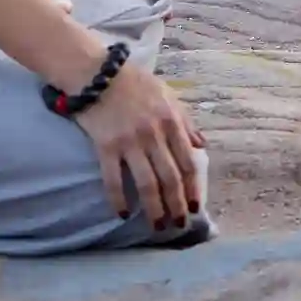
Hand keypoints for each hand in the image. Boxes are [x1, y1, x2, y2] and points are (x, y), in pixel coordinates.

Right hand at [73, 55, 206, 233]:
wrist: (98, 73)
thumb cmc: (135, 84)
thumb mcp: (168, 96)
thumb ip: (186, 122)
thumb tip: (202, 146)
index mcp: (171, 122)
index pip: (187, 162)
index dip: (193, 188)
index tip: (196, 207)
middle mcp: (154, 134)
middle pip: (170, 177)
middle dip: (176, 205)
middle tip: (179, 225)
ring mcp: (130, 142)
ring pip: (146, 183)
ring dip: (153, 209)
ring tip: (157, 227)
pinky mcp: (106, 147)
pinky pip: (113, 179)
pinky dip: (118, 198)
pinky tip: (122, 214)